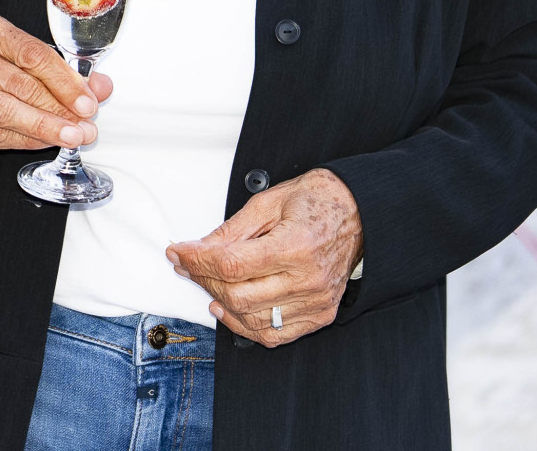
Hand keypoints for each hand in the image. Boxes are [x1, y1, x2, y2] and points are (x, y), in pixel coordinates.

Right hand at [0, 13, 112, 180]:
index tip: (88, 102)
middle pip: (21, 82)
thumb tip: (102, 87)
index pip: (33, 53)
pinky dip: (24, 140)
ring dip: (43, 126)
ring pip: (4, 108)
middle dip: (58, 107)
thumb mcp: (29, 69)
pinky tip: (45, 143)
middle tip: (84, 126)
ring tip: (70, 137)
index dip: (65, 81)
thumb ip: (65, 76)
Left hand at [165, 168, 362, 346]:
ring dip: (219, 302)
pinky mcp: (320, 314)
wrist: (358, 212)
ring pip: (252, 318)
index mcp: (296, 246)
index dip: (196, 261)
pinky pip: (275, 334)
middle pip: (237, 294)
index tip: (178, 253)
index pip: (231, 265)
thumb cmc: (316, 202)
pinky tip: (229, 308)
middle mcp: (309, 279)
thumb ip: (230, 231)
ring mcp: (316, 301)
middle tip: (187, 265)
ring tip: (206, 284)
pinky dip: (245, 326)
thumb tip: (197, 249)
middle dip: (203, 280)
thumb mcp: (266, 203)